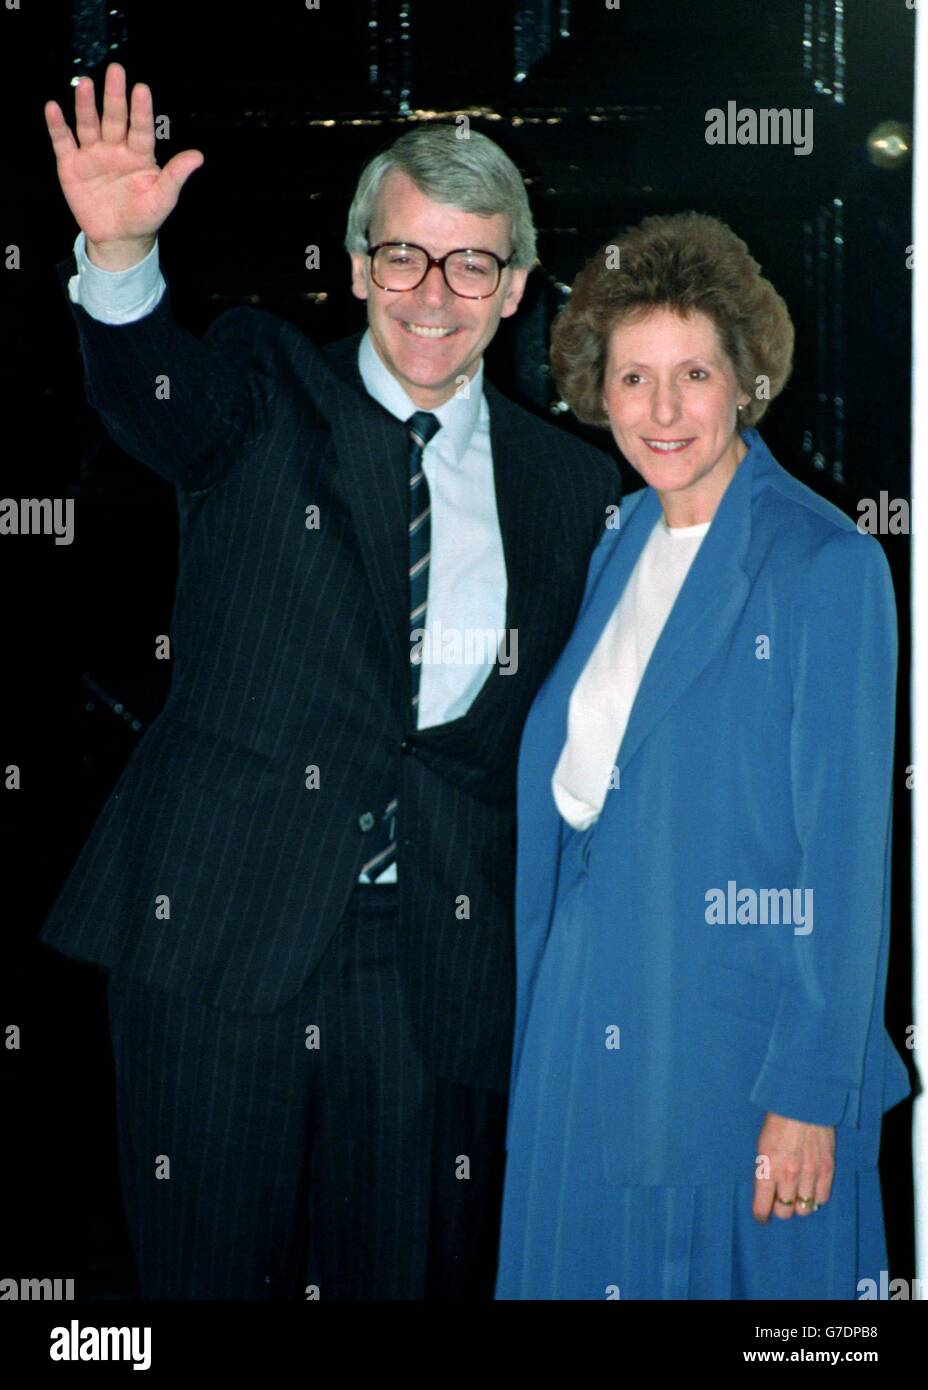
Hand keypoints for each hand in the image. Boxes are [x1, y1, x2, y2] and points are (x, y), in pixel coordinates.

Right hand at [44, 61, 203, 268]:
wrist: (119, 239)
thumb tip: (198, 156)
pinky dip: (57, 125)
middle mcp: (115, 148)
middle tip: (116, 72)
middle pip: (114, 118)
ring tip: (86, 85)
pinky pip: (63, 141)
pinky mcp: (71, 164)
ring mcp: (93, 154)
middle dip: (115, 96)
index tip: (142, 90)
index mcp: (139, 154)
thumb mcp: (163, 199)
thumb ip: (176, 176)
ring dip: (86, 105)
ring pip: (89, 124)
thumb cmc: (144, 217)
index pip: (141, 128)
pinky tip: (54, 108)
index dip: (141, 110)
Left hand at [753, 1112, 834, 1221]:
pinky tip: (811, 1187)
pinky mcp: (826, 1169)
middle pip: (785, 1212)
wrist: (803, 1104)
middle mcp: (789, 1175)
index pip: (762, 1207)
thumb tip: (766, 1193)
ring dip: (799, 1204)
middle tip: (779, 1200)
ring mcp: (810, 1173)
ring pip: (804, 1209)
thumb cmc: (778, 1122)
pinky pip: (822, 1198)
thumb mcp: (762, 1146)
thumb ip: (764, 1171)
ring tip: (796, 1194)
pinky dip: (816, 1197)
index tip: (762, 1216)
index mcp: (768, 1168)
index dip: (761, 1215)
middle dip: (780, 1209)